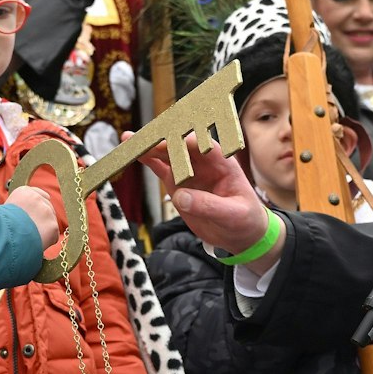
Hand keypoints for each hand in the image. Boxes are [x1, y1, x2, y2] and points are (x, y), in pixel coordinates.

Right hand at [7, 185, 61, 249]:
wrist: (4, 236)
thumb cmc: (1, 225)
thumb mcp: (7, 208)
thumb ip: (20, 206)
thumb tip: (26, 212)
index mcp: (24, 192)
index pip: (39, 194)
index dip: (38, 206)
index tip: (35, 214)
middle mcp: (37, 198)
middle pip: (47, 207)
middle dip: (42, 218)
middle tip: (32, 228)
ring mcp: (46, 211)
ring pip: (51, 221)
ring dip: (44, 229)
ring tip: (32, 236)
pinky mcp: (53, 225)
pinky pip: (53, 235)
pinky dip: (47, 240)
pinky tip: (37, 242)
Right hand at [134, 132, 278, 268]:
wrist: (239, 233)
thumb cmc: (243, 219)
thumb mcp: (232, 215)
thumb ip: (208, 205)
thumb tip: (180, 197)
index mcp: (223, 164)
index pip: (205, 146)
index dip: (189, 142)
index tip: (174, 142)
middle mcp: (203, 163)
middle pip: (181, 146)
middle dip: (163, 141)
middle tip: (144, 140)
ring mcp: (188, 172)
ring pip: (167, 154)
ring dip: (149, 147)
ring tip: (129, 141)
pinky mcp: (177, 183)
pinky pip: (159, 168)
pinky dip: (146, 160)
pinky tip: (132, 153)